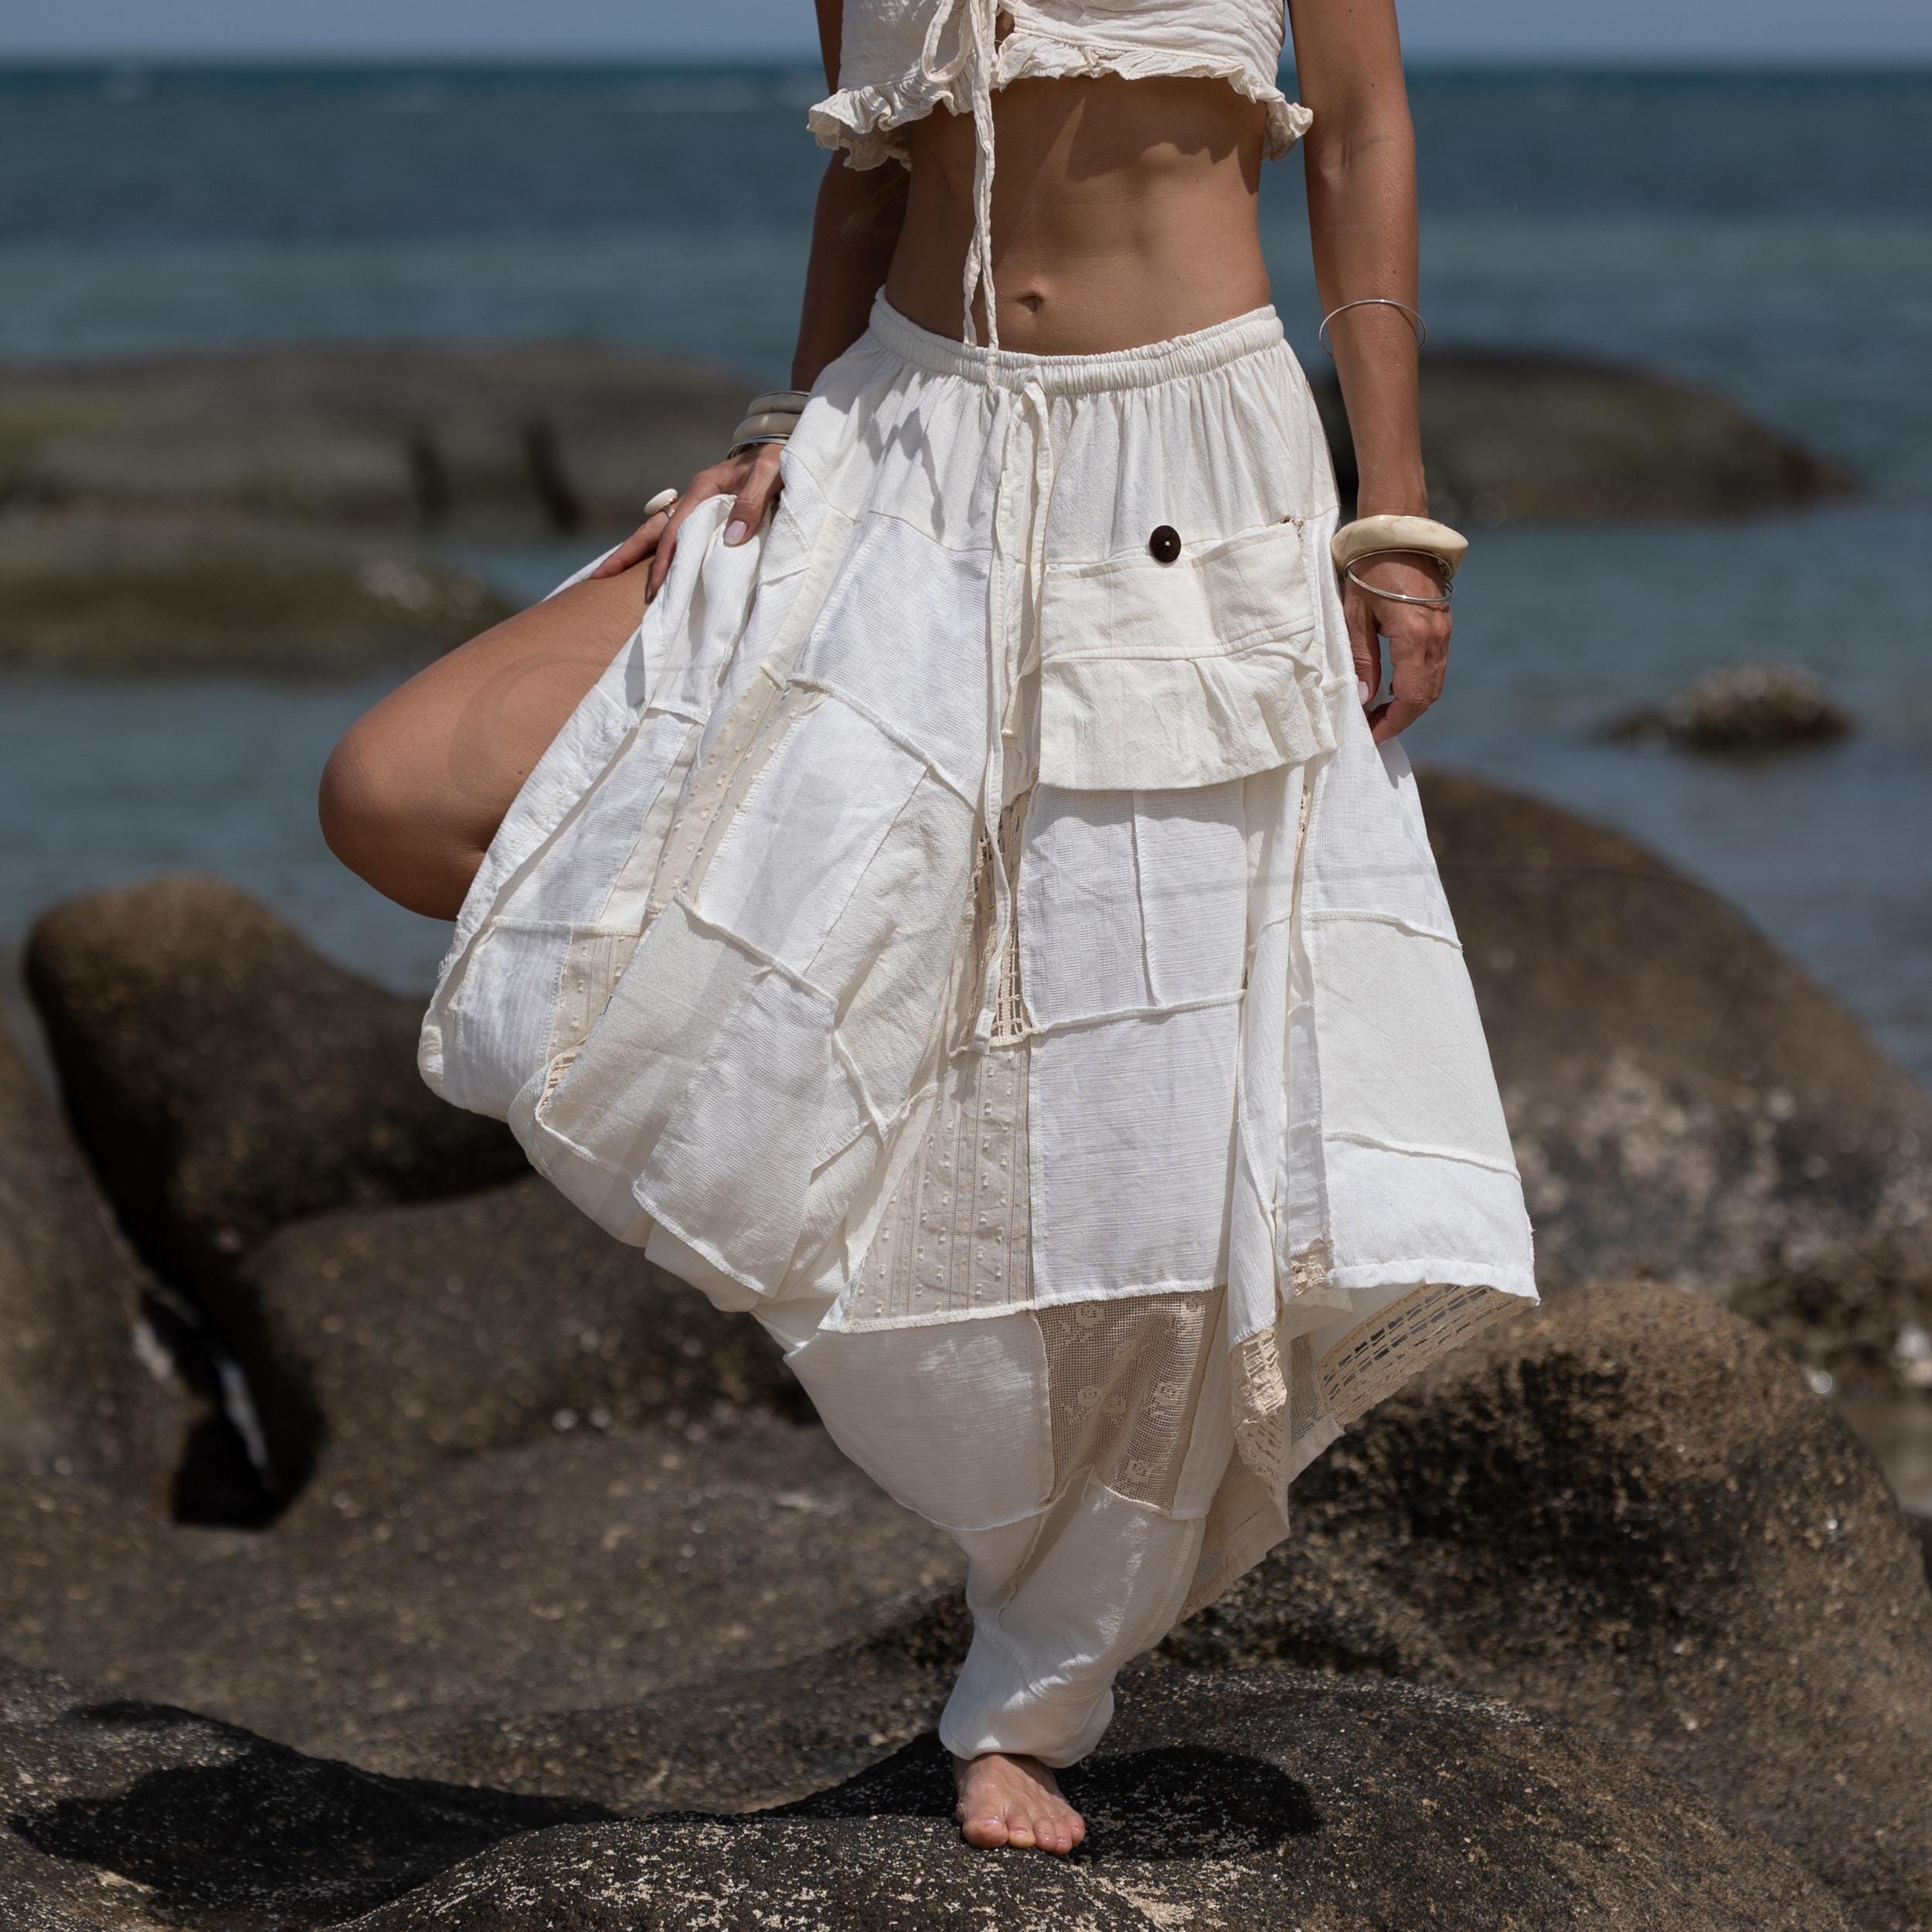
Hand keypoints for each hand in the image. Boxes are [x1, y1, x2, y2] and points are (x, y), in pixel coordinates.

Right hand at [588, 442, 785, 599]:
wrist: (787, 441)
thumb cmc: (780, 458)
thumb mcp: (771, 475)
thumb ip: (752, 504)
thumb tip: (731, 539)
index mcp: (705, 489)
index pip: (674, 531)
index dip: (663, 562)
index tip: (653, 590)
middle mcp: (696, 497)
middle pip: (654, 530)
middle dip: (627, 555)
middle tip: (598, 578)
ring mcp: (701, 505)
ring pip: (662, 532)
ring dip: (640, 554)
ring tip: (614, 577)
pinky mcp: (711, 513)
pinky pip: (681, 535)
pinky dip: (665, 552)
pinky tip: (658, 570)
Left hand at [1342, 553, 1451, 744]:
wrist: (1397, 531)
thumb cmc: (1369, 569)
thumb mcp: (1355, 616)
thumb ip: (1361, 660)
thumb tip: (1365, 699)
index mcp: (1414, 637)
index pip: (1410, 698)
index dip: (1392, 723)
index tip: (1371, 736)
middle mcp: (1436, 638)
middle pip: (1426, 696)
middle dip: (1401, 718)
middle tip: (1372, 729)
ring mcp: (1443, 631)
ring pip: (1433, 683)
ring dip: (1410, 704)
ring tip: (1380, 713)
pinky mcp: (1442, 624)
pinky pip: (1434, 666)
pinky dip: (1417, 684)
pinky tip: (1392, 688)